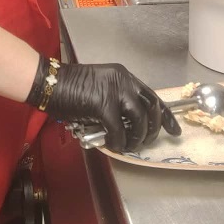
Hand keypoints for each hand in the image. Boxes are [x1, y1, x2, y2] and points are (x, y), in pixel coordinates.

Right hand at [27, 57, 180, 152]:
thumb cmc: (68, 87)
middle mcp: (124, 81)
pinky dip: (120, 143)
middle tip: (148, 141)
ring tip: (131, 146)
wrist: (48, 83)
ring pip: (139, 119)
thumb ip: (115, 102)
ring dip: (138, 137)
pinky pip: (119, 131)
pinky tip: (116, 147)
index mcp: (123, 76)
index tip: (174, 129)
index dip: (165, 115)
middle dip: (154, 128)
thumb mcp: (99, 88)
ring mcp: (114, 92)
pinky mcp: (103, 106)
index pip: (152, 96)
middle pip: (151, 107)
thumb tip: (124, 126)